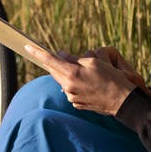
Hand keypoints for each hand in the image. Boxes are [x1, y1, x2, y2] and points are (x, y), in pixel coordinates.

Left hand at [26, 44, 143, 115]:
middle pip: (55, 71)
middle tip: (67, 58)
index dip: (37, 53)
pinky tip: (89, 84)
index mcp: (71, 74)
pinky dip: (75, 84)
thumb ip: (75, 59)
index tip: (27, 47)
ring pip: (63, 81)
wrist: (123, 101)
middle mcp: (68, 87)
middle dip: (58, 63)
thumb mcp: (94, 62)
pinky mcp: (77, 104)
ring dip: (69, 74)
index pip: (50, 61)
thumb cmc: (111, 78)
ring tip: (87, 73)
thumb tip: (62, 56)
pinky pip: (71, 91)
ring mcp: (72, 98)